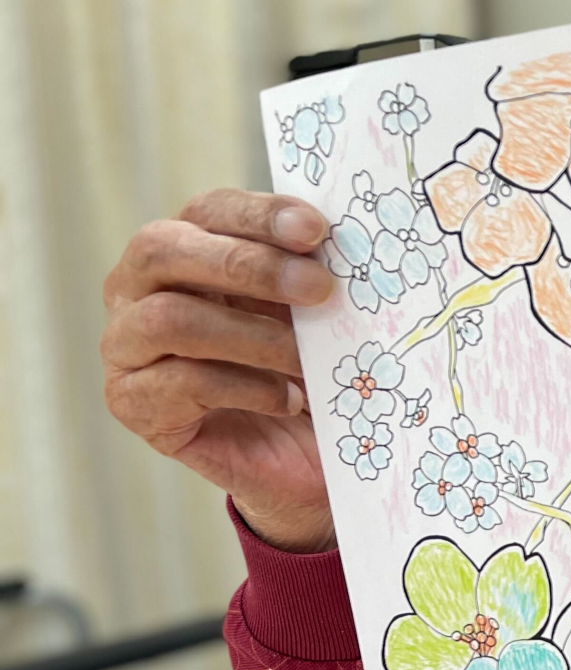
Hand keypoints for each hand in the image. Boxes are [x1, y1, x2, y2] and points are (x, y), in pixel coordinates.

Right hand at [102, 189, 338, 552]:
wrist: (301, 459)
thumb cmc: (307, 372)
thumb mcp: (315, 318)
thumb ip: (312, 276)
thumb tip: (345, 245)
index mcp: (185, 248)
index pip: (208, 211)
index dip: (259, 214)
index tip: (317, 230)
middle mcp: (138, 288)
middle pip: (164, 250)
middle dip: (248, 265)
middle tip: (320, 289)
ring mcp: (125, 345)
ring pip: (169, 319)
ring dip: (253, 337)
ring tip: (307, 360)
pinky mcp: (132, 402)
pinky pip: (180, 383)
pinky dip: (247, 389)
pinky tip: (291, 400)